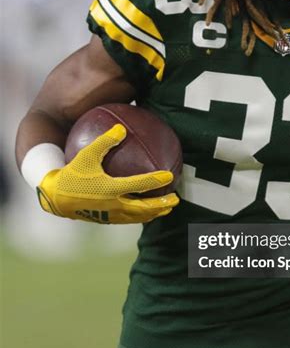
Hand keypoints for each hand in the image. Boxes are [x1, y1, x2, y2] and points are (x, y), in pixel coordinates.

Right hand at [37, 124, 178, 223]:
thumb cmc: (71, 174)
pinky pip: (129, 219)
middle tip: (176, 198)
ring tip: (166, 208)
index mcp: (110, 189)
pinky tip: (146, 211)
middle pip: (143, 208)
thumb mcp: (86, 155)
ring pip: (138, 217)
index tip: (169, 175)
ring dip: (154, 213)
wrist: (56, 198)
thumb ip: (104, 141)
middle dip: (161, 204)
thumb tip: (121, 128)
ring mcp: (111, 215)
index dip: (155, 180)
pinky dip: (141, 216)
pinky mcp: (106, 220)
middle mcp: (113, 205)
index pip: (138, 185)